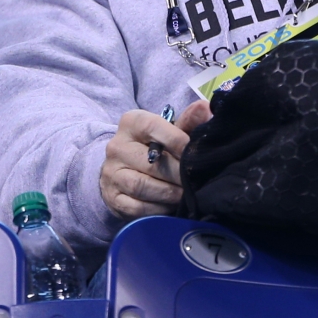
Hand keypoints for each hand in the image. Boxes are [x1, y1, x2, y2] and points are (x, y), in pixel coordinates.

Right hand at [99, 101, 211, 218]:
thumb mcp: (172, 129)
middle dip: (178, 174)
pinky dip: (157, 209)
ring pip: (142, 186)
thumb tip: (207, 108)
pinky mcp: (111, 197)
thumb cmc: (157, 145)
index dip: (179, 142)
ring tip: (186, 194)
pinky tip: (170, 206)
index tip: (196, 155)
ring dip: (169, 193)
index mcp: (132, 122)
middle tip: (196, 181)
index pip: (154, 128)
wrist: (126, 167)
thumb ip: (189, 120)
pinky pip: (135, 207)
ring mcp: (110, 173)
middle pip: (151, 163)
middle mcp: (116, 146)